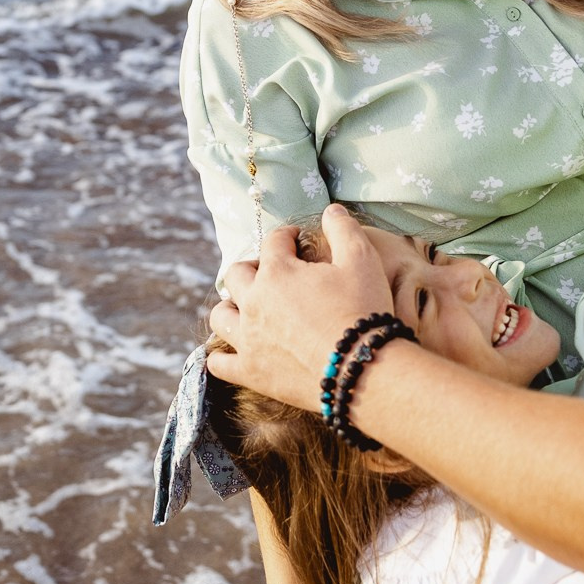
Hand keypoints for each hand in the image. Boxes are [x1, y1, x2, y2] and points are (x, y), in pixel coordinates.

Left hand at [206, 206, 392, 409]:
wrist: (363, 369)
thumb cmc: (363, 310)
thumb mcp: (362, 259)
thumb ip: (343, 229)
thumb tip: (332, 210)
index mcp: (277, 272)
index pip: (273, 241)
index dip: (287, 236)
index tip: (297, 240)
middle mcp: (254, 302)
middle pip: (237, 275)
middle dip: (253, 268)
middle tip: (273, 274)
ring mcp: (249, 339)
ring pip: (220, 316)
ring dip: (231, 306)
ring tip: (249, 308)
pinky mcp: (251, 373)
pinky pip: (219, 364)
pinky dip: (222, 357)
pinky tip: (237, 352)